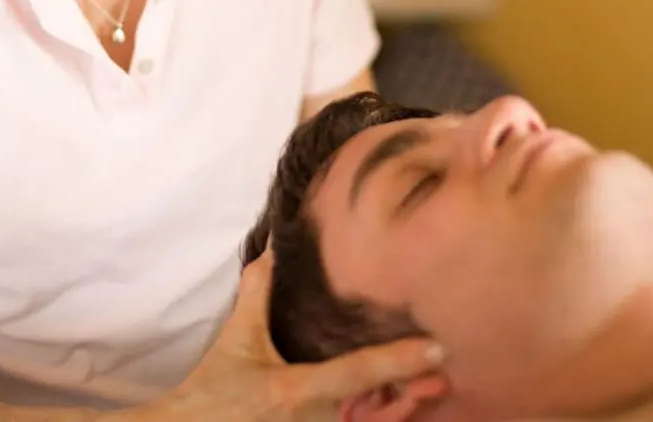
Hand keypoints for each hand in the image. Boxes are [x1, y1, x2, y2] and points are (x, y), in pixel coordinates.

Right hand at [149, 246, 448, 421]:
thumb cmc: (212, 392)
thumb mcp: (235, 341)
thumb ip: (257, 294)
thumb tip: (272, 249)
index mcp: (296, 390)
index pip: (359, 373)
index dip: (400, 361)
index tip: (438, 349)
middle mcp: (314, 421)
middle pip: (378, 410)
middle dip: (410, 394)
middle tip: (439, 376)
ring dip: (396, 412)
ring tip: (423, 392)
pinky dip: (373, 421)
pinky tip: (390, 409)